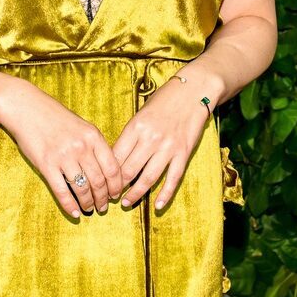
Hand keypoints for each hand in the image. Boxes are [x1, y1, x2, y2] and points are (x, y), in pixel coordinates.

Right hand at [0, 80, 125, 218]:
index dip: (116, 186)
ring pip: (82, 188)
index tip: (115, 195)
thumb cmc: (56, 118)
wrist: (27, 109)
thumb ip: (95, 145)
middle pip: (99, 181)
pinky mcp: (46, 165)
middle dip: (103, 199)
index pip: (112, 168)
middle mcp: (81, 147)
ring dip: (88, 203)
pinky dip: (70, 205)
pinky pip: (62, 191)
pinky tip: (74, 212)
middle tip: (103, 207)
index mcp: (93, 136)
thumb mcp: (82, 126)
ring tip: (89, 209)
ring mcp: (63, 156)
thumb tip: (108, 170)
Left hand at [111, 70, 219, 211]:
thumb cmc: (165, 99)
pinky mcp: (184, 153)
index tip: (102, 181)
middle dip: (117, 187)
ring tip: (126, 203)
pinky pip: (173, 178)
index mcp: (136, 126)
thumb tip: (118, 155)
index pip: (116, 156)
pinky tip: (157, 206)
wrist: (194, 90)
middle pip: (128, 170)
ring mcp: (168, 147)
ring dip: (135, 194)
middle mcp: (150, 139)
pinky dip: (165, 194)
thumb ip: (132, 133)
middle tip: (109, 197)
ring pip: (148, 178)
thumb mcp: (142, 112)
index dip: (107, 173)